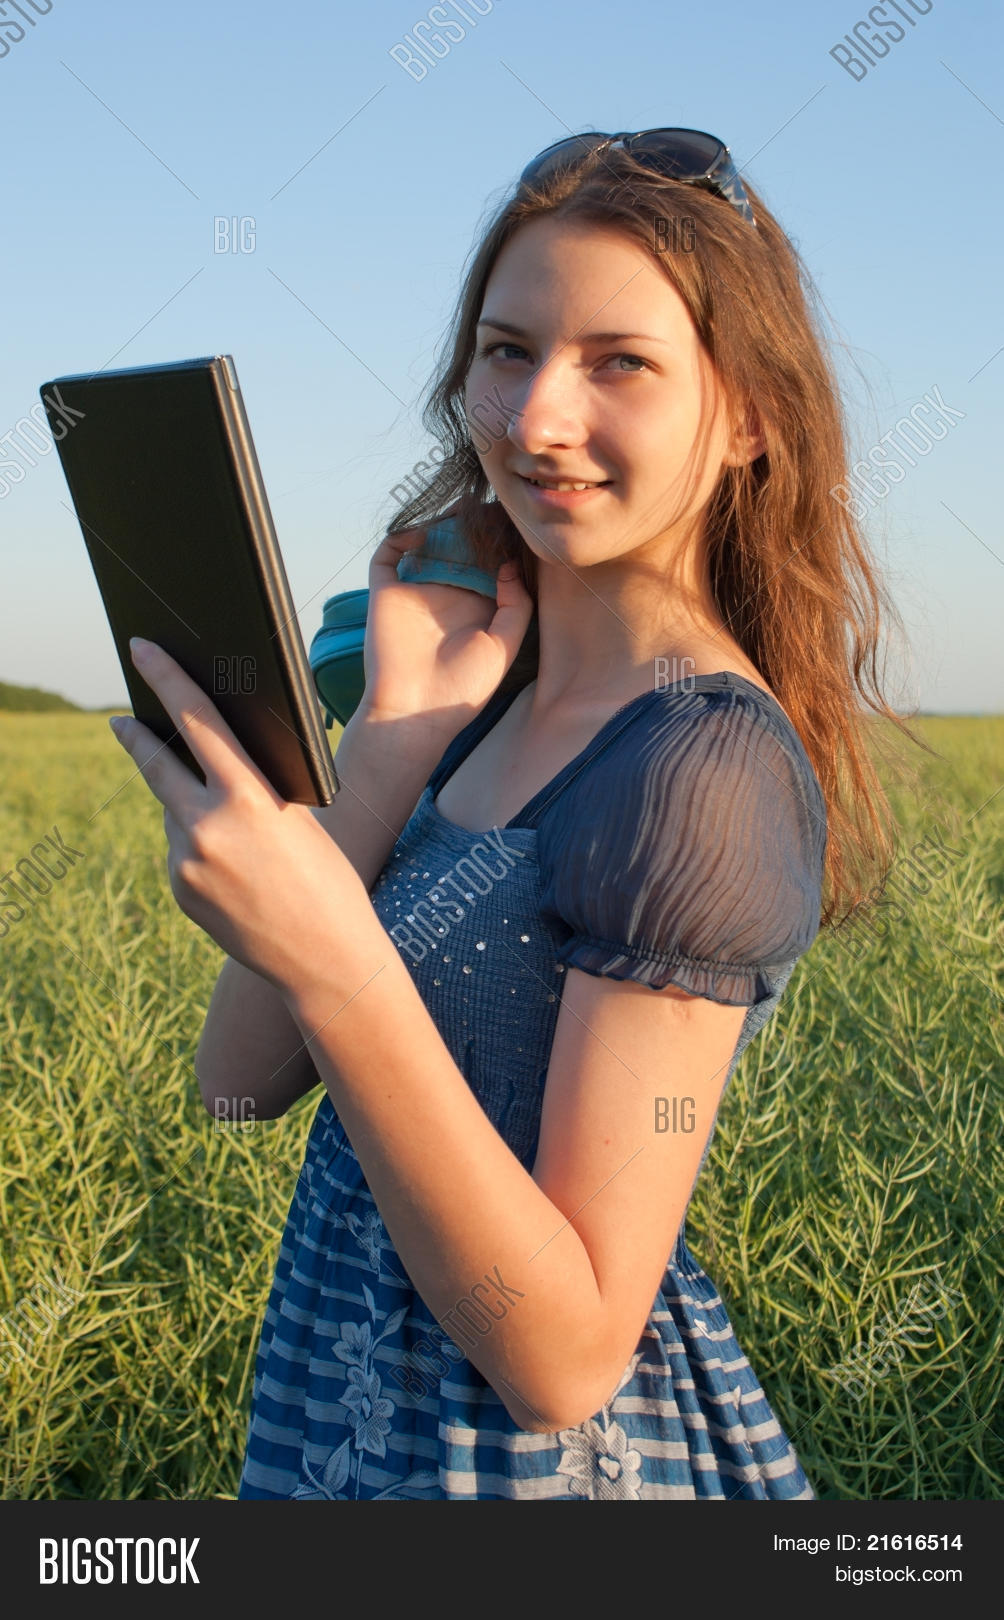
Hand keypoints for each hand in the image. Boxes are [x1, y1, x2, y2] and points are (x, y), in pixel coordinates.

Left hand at [108, 638, 369, 994]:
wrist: (325, 957)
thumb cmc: (329, 879)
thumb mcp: (298, 817)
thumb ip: (250, 786)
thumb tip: (207, 762)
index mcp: (247, 797)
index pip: (197, 720)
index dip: (166, 679)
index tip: (142, 651)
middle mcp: (207, 827)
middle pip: (155, 763)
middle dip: (136, 738)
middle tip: (121, 719)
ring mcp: (186, 861)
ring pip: (173, 812)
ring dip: (191, 808)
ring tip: (242, 842)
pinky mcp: (178, 889)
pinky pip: (179, 850)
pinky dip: (198, 847)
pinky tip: (233, 873)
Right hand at [360, 526, 534, 732]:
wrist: (415, 711)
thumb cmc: (463, 687)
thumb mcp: (504, 646)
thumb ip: (516, 605)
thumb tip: (510, 565)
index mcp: (478, 607)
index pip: (490, 563)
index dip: (501, 542)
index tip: (514, 522)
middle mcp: (447, 595)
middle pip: (461, 547)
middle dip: (474, 526)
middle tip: (489, 506)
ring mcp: (417, 592)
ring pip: (428, 544)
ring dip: (442, 524)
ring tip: (461, 509)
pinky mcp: (387, 593)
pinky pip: (388, 555)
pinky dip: (401, 537)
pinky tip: (423, 533)